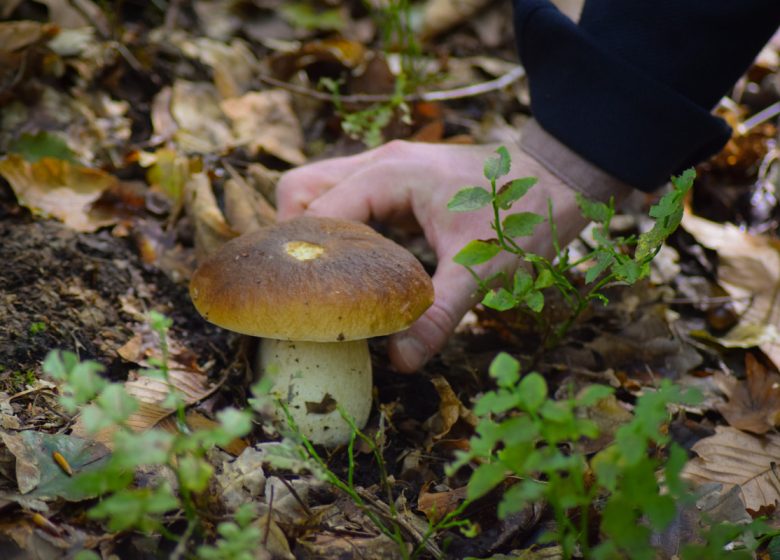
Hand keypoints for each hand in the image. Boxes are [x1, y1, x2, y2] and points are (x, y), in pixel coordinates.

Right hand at [276, 141, 589, 371]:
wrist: (562, 176)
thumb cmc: (526, 215)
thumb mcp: (483, 270)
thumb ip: (439, 316)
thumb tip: (400, 362)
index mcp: (391, 175)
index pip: (316, 214)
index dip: (304, 259)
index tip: (306, 304)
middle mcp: (380, 163)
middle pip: (300, 189)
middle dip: (295, 236)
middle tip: (313, 288)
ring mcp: (387, 166)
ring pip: (319, 188)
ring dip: (316, 231)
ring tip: (330, 281)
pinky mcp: (397, 179)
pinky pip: (348, 198)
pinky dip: (340, 229)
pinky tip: (356, 268)